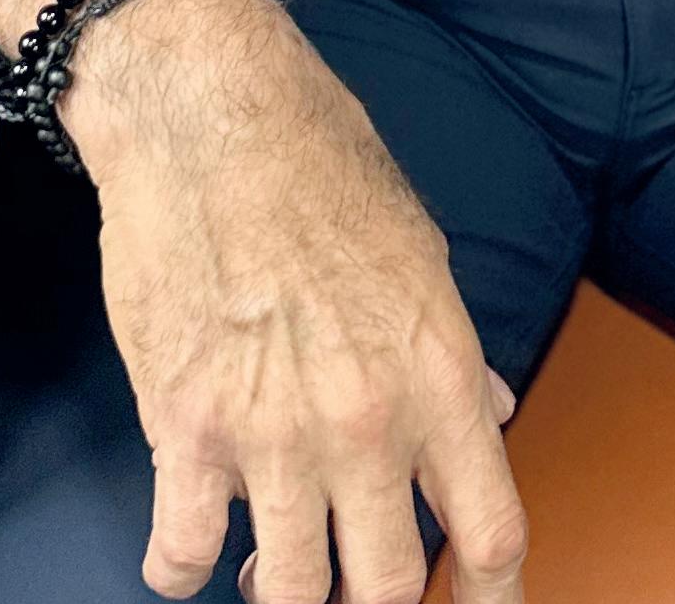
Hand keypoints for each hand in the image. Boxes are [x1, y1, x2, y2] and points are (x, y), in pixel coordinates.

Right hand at [0, 0, 526, 603]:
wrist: (211, 118)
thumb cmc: (317, 164)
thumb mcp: (418, 249)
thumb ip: (453, 352)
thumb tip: (487, 409)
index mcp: (436, 372)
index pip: (490, 532)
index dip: (493, 593)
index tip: (479, 603)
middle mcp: (364, 421)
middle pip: (389, 586)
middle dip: (378, 601)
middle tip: (359, 584)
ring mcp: (270, 434)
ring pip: (289, 590)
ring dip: (283, 593)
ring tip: (270, 571)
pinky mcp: (181, 426)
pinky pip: (181, 551)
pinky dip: (181, 569)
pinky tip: (186, 552)